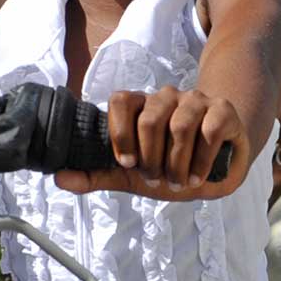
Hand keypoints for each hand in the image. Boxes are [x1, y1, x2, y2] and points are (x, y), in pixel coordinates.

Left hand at [54, 87, 249, 201]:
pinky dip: (202, 160)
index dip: (120, 133)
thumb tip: (58, 178)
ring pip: (180, 126)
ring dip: (177, 164)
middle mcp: (167, 97)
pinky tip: (198, 176)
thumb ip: (97, 175)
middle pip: (150, 118)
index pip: (121, 100)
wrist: (219, 161)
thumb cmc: (172, 163)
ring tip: (179, 182)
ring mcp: (196, 101)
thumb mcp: (132, 175)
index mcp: (141, 106)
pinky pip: (209, 130)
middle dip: (152, 158)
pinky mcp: (222, 110)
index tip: (128, 163)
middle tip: (157, 180)